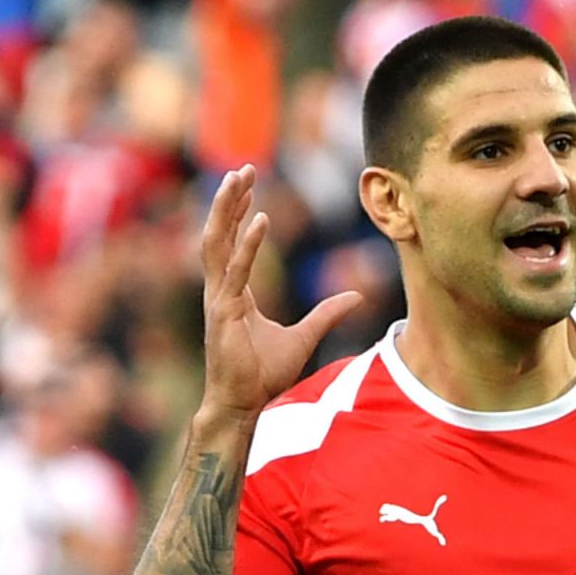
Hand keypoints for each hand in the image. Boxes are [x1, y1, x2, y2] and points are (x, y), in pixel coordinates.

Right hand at [199, 165, 361, 420]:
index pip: (232, 243)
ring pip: (217, 244)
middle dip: (229, 200)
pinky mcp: (223, 312)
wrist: (245, 405)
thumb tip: (358, 297)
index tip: (250, 186)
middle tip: (242, 169)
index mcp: (235, 292)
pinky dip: (247, 245)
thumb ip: (327, 313)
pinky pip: (236, 271)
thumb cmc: (264, 376)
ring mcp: (219, 299)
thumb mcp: (305, 337)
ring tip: (238, 180)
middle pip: (220, 234)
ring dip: (227, 210)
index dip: (239, 213)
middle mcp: (221, 290)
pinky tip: (261, 219)